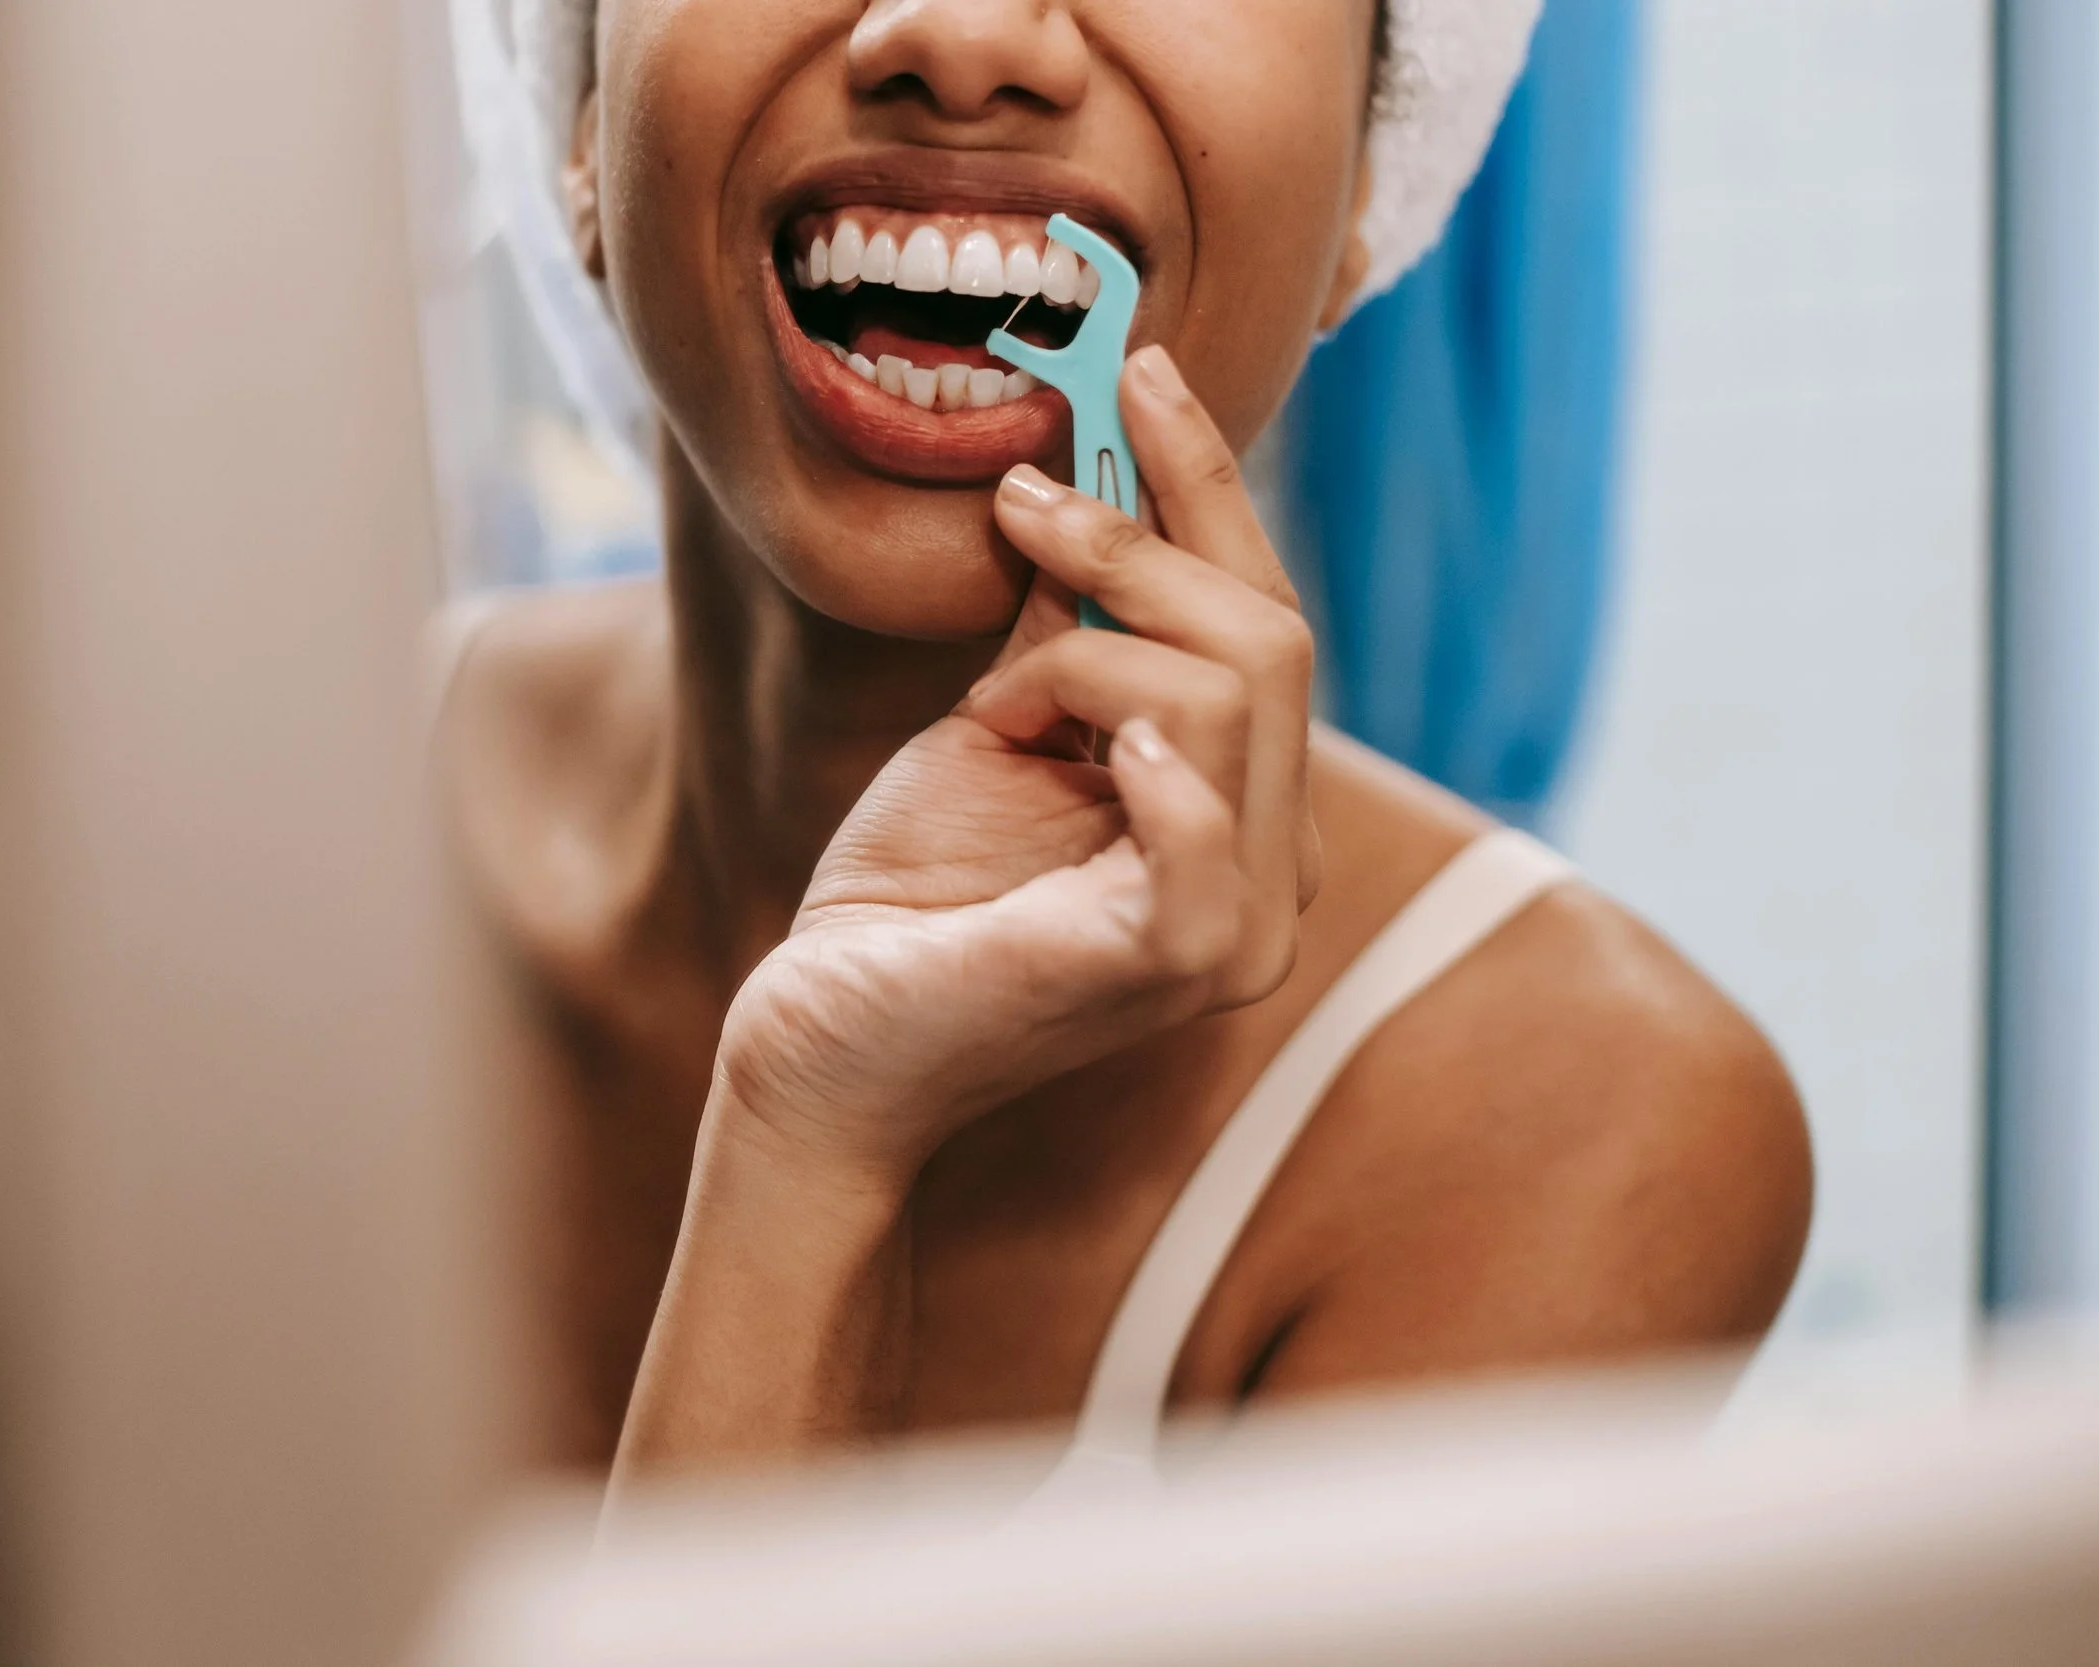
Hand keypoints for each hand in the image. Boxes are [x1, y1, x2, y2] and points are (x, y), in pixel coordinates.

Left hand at [713, 345, 1322, 1189]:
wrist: (824, 1037)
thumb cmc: (912, 892)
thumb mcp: (1003, 721)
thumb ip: (1071, 622)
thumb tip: (1086, 478)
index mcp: (1246, 804)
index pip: (1267, 616)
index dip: (1207, 485)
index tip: (1139, 366)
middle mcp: (1272, 866)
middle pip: (1273, 638)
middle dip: (1143, 542)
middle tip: (1023, 507)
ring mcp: (1236, 924)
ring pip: (1236, 696)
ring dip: (1086, 655)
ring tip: (991, 707)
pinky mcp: (1170, 965)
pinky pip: (1208, 836)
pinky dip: (1153, 764)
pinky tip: (1086, 746)